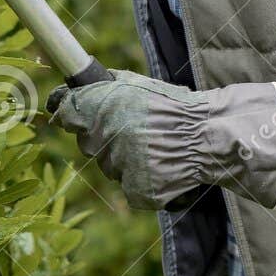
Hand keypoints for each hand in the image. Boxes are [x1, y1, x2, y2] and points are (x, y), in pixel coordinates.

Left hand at [45, 68, 275, 212]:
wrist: (210, 136)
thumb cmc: (175, 107)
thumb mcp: (140, 85)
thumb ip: (106, 86)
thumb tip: (73, 90)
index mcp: (104, 106)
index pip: (67, 110)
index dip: (67, 111)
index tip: (65, 111)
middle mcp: (106, 137)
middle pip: (88, 142)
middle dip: (103, 137)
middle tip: (134, 130)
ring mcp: (121, 166)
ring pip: (110, 166)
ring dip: (125, 159)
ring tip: (155, 147)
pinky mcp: (137, 190)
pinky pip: (130, 187)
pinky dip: (143, 180)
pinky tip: (161, 167)